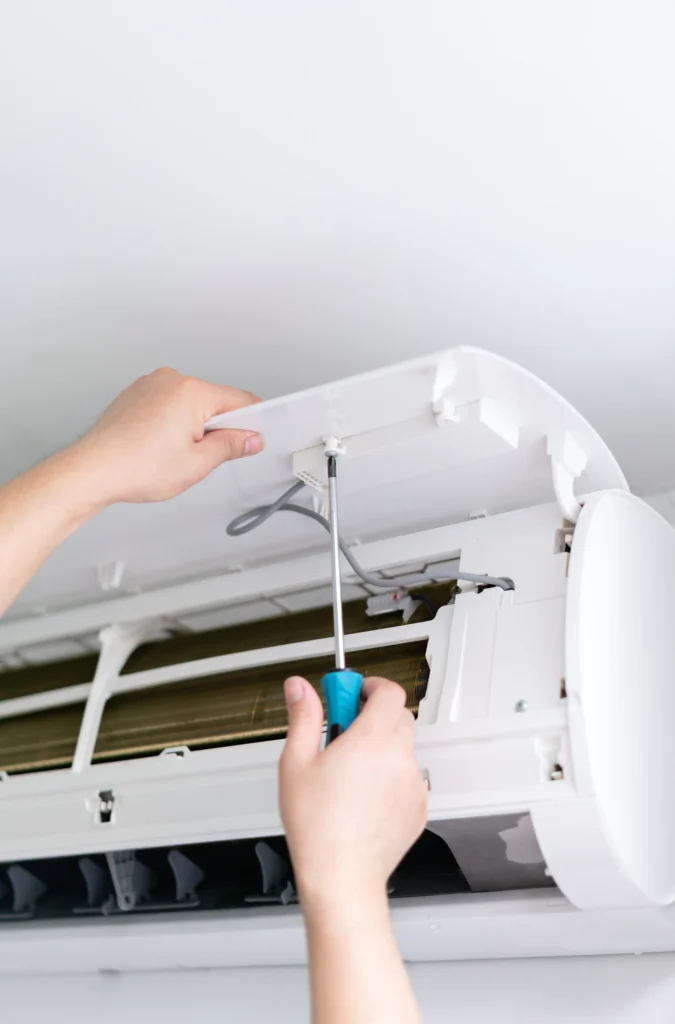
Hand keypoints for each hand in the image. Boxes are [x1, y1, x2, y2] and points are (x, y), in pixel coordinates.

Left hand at [72, 367, 261, 505]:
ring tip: (175, 454)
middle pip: (214, 401)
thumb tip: (249, 438)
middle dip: (218, 428)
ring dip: (194, 426)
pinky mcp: (137, 394)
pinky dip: (173, 423)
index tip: (256, 437)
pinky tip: (161, 446)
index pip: (239, 400)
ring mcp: (151, 384)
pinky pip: (169, 404)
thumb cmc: (134, 466)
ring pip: (191, 404)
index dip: (253, 422)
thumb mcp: (197, 463)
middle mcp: (170, 380)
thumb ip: (230, 446)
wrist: (93, 470)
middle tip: (205, 456)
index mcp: (190, 391)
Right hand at [279, 675, 427, 911]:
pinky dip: (391, 776)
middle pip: (398, 716)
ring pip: (403, 748)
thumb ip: (304, 716)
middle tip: (343, 730)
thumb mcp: (296, 763)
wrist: (342, 876)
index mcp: (372, 739)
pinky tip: (363, 796)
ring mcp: (413, 784)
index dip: (370, 686)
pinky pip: (407, 778)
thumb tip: (300, 688)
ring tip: (349, 770)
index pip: (388, 691)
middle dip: (373, 714)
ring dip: (382, 746)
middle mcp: (400, 758)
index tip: (350, 693)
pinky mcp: (418, 807)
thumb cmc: (318, 826)